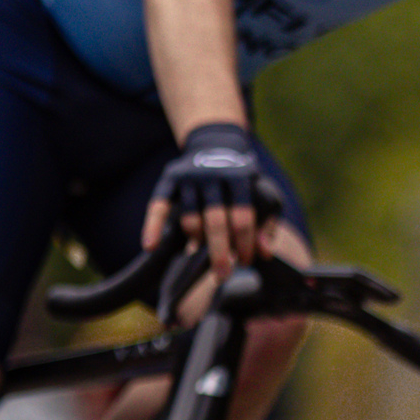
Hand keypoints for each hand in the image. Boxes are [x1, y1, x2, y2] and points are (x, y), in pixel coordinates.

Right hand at [142, 121, 278, 271]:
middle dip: (220, 252)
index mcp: (240, 177)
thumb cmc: (243, 180)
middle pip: (215, 221)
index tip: (245, 262)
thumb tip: (264, 254)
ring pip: (190, 218)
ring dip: (196, 240)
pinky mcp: (169, 179)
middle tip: (222, 275)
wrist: (216, 144)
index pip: (243, 217)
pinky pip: (157, 206)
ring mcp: (189, 176)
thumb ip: (268, 223)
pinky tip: (150, 247)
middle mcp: (213, 175)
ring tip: (202, 252)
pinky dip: (152, 226)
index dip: (245, 243)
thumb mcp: (265, 194)